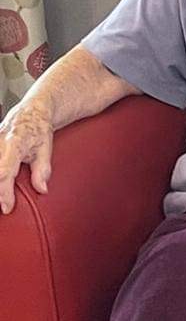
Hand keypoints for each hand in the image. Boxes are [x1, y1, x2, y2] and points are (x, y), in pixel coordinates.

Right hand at [0, 101, 53, 216]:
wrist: (31, 112)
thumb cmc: (39, 129)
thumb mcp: (46, 148)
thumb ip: (43, 170)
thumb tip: (42, 189)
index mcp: (14, 143)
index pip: (4, 173)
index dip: (4, 193)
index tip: (7, 208)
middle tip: (1, 208)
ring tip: (2, 200)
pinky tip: (1, 188)